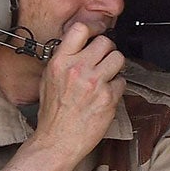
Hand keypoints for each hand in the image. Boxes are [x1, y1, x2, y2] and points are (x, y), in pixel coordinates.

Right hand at [27, 21, 126, 170]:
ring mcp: (94, 83)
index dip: (93, 29)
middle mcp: (78, 69)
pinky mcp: (108, 98)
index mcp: (60, 62)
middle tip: (103, 61)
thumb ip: (63, 60)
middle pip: (105, 42)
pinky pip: (122, 82)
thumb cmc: (52, 115)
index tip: (96, 34)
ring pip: (118, 58)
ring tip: (107, 77)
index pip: (80, 29)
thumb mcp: (48, 80)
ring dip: (115, 67)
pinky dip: (116, 88)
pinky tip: (105, 96)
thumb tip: (79, 46)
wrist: (57, 141)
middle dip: (107, 51)